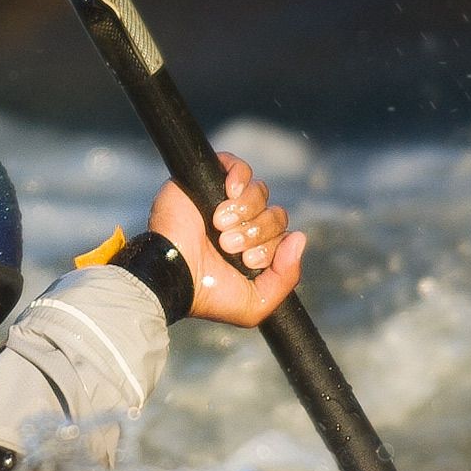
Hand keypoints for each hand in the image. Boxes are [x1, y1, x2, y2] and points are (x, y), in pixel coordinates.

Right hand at [147, 152, 305, 327]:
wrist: (172, 275)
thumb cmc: (208, 294)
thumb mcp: (256, 303)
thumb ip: (286, 278)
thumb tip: (299, 238)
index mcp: (254, 249)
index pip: (282, 236)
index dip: (271, 246)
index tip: (247, 260)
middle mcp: (243, 225)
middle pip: (275, 214)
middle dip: (256, 231)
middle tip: (228, 245)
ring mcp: (226, 202)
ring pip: (260, 192)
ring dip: (244, 211)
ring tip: (219, 226)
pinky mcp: (208, 181)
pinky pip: (239, 167)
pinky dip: (240, 177)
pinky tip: (229, 193)